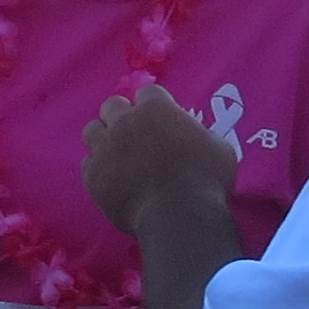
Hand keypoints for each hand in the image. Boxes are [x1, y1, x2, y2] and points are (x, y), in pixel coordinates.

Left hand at [83, 79, 236, 233]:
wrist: (177, 216)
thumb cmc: (206, 180)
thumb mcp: (219, 148)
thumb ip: (200, 134)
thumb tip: (193, 135)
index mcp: (156, 109)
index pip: (148, 92)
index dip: (155, 105)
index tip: (161, 119)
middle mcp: (124, 122)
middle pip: (113, 105)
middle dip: (123, 115)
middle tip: (136, 134)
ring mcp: (105, 148)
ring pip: (92, 130)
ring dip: (104, 137)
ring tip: (117, 153)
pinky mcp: (92, 174)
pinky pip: (88, 163)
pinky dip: (99, 167)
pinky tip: (112, 178)